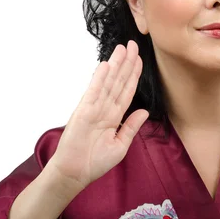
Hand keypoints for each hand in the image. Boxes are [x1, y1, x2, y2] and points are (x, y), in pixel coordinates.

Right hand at [48, 41, 148, 189]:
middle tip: (134, 44)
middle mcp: (105, 108)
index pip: (127, 90)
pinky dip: (99, 78)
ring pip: (108, 82)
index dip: (134, 74)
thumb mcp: (120, 145)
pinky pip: (94, 92)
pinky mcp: (83, 111)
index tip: (139, 59)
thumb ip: (131, 127)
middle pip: (119, 81)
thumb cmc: (94, 162)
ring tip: (123, 48)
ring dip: (116, 65)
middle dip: (127, 63)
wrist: (74, 173)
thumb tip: (144, 111)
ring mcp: (94, 108)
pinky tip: (106, 65)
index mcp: (115, 116)